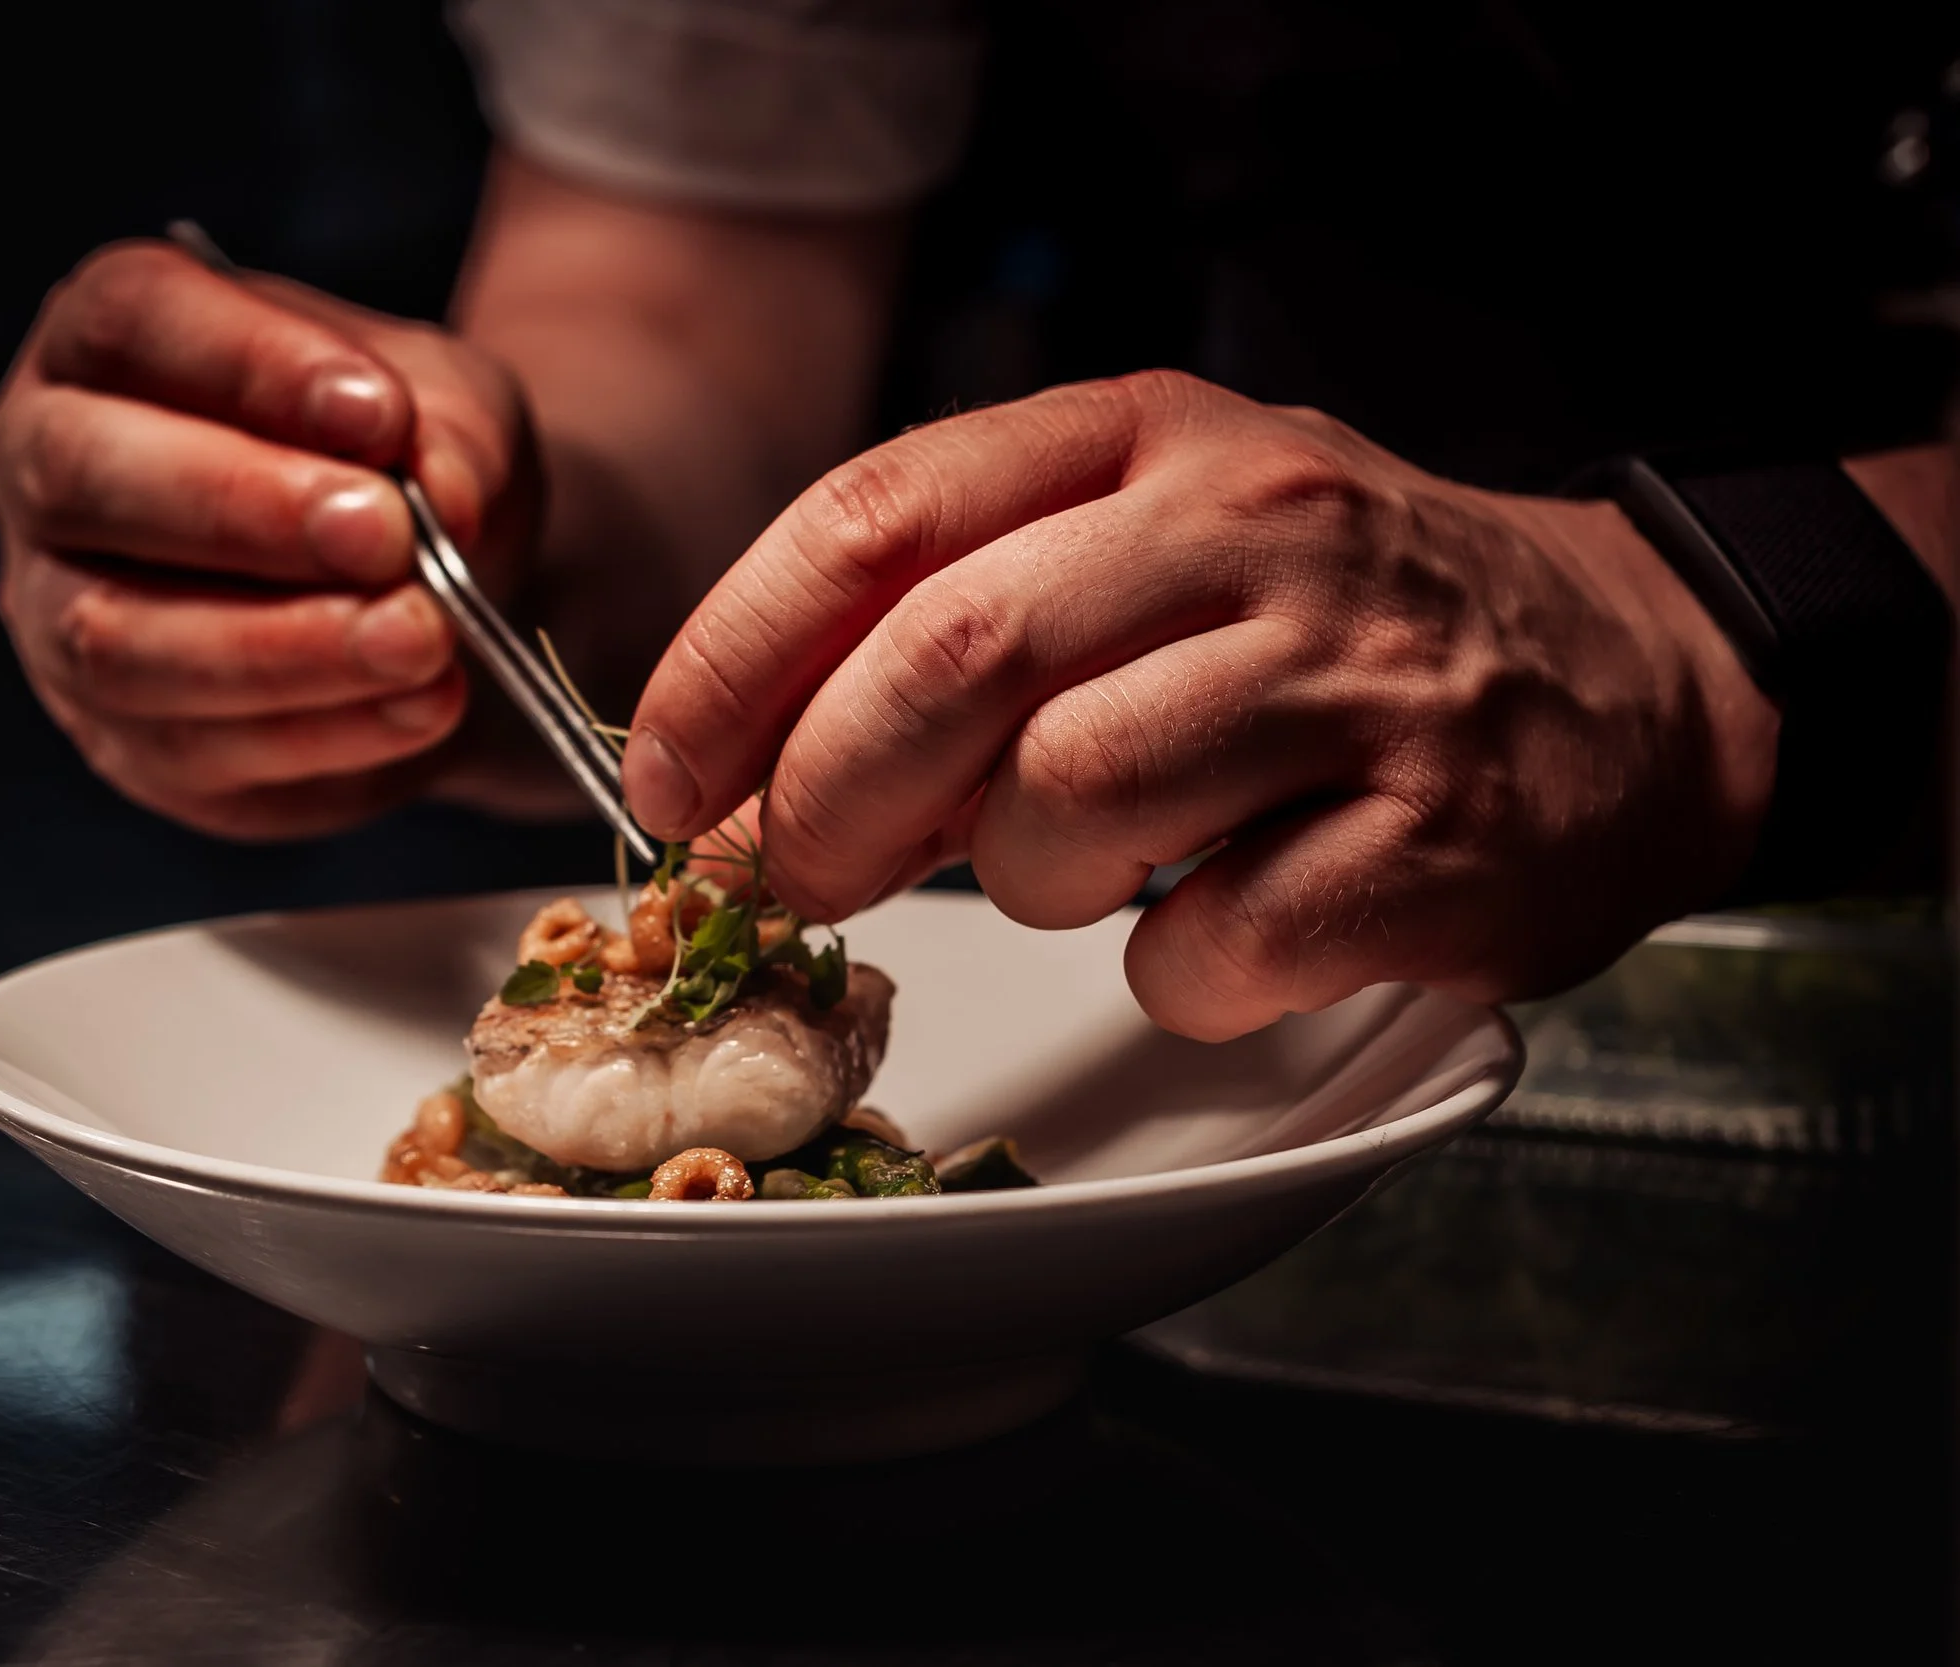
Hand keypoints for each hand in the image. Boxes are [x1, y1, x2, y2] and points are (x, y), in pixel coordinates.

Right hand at [0, 241, 536, 837]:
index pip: (133, 318)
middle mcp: (47, 470)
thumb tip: (440, 496)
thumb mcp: (454, 410)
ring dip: (279, 647)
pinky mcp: (123, 741)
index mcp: (108, 341)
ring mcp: (59, 615)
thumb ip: (450, 435)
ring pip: (118, 640)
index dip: (250, 365)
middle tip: (384, 535)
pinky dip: (316, 733)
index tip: (378, 413)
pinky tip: (415, 705)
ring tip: (418, 637)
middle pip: (80, 476)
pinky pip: (189, 751)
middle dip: (240, 508)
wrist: (434, 593)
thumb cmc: (405, 467)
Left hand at [625, 372, 1779, 1038]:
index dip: (733, 659)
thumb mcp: (1148, 550)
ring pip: (1071, 795)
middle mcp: (1247, 527)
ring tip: (1073, 873)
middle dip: (827, 801)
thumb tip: (754, 783)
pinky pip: (1213, 936)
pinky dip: (1168, 972)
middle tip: (798, 879)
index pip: (875, 516)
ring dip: (1017, 878)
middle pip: (951, 662)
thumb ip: (960, 626)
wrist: (1634, 677)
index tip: (669, 770)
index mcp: (1143, 438)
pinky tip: (1209, 935)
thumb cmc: (1335, 624)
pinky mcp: (1439, 836)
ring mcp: (1353, 675)